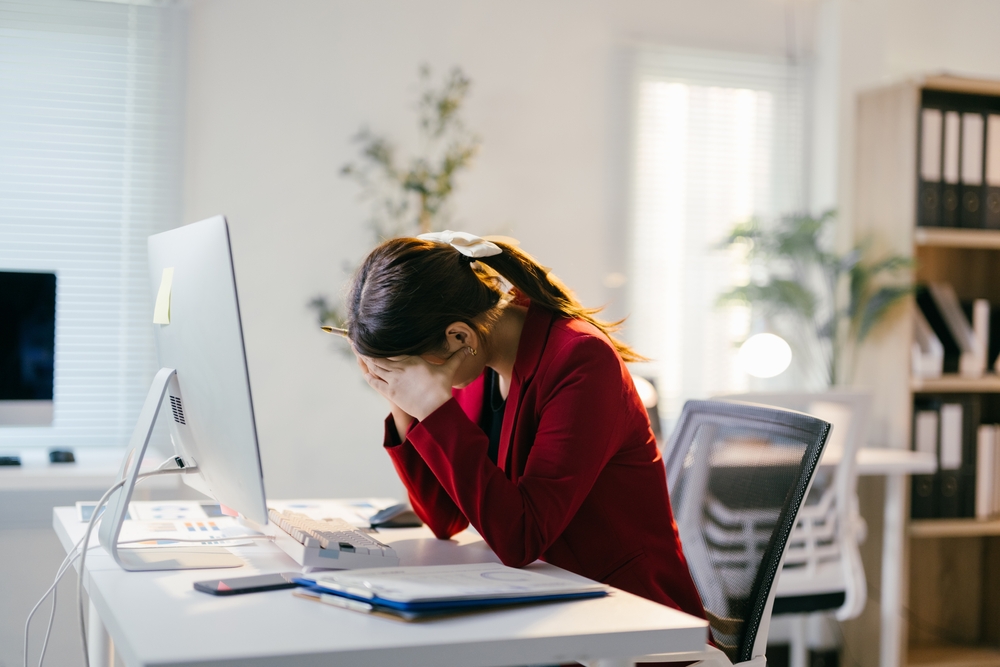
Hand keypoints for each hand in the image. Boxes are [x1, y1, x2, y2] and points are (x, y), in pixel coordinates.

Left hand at [356, 348, 471, 420]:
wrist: (435, 409)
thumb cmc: (441, 388)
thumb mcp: (448, 370)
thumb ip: (457, 358)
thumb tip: (470, 349)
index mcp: (412, 360)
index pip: (392, 347)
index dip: (382, 341)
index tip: (375, 333)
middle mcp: (400, 367)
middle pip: (379, 355)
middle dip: (368, 347)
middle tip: (358, 339)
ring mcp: (393, 379)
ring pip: (375, 366)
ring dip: (365, 359)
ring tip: (358, 350)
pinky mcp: (390, 391)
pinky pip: (374, 381)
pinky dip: (368, 374)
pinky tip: (365, 370)